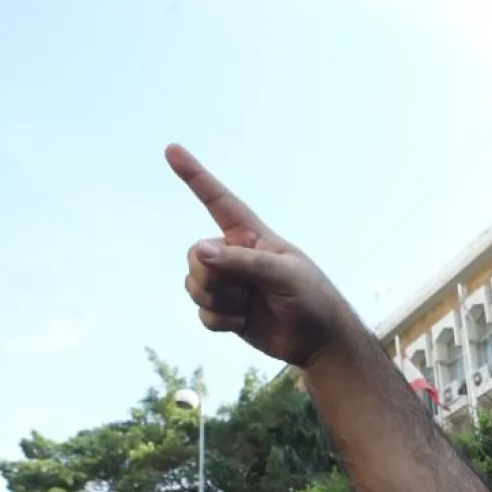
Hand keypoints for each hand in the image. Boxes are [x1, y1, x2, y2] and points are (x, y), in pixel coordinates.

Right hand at [166, 145, 356, 368]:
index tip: (172, 150)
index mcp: (252, 236)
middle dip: (211, 276)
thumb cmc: (312, 298)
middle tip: (242, 290)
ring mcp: (230, 284)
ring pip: (194, 284)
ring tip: (247, 306)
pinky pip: (202, 312)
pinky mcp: (227, 311)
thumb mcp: (284, 274)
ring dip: (217, 300)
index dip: (195, 177)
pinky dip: (220, 320)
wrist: (320, 341)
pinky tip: (243, 322)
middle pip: (195, 255)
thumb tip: (200, 253)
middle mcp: (236, 256)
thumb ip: (242, 262)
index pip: (219, 201)